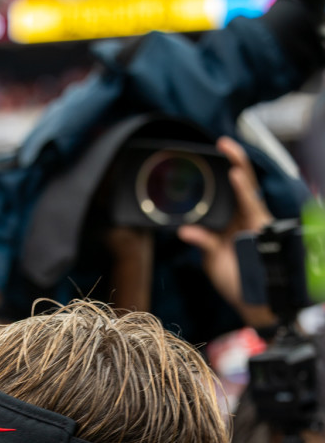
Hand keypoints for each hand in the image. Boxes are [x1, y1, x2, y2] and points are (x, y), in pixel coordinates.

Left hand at [178, 135, 275, 327]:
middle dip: (232, 160)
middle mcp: (243, 217)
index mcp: (231, 222)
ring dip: (237, 166)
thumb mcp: (211, 257)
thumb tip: (184, 229)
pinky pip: (251, 204)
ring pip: (247, 187)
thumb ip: (201, 240)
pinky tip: (234, 176)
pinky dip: (242, 190)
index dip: (219, 175)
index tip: (205, 159)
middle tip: (221, 142)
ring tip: (227, 148)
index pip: (226, 193)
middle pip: (239, 182)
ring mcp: (251, 220)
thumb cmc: (235, 280)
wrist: (251, 300)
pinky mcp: (258, 227)